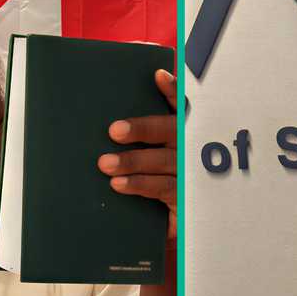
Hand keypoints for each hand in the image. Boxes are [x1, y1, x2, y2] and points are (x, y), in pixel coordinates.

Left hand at [97, 68, 176, 239]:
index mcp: (184, 130)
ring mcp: (190, 173)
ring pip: (163, 161)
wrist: (177, 218)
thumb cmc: (158, 177)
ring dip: (133, 161)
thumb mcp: (153, 152)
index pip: (182, 105)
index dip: (173, 91)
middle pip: (171, 131)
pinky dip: (139, 184)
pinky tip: (118, 184)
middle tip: (114, 131)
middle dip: (143, 129)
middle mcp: (191, 148)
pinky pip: (162, 188)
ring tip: (105, 163)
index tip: (158, 77)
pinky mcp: (185, 199)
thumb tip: (112, 113)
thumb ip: (143, 131)